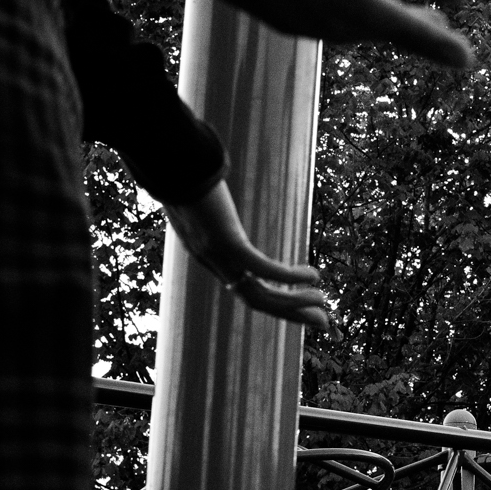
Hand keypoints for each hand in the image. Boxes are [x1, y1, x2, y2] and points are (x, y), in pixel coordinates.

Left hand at [166, 181, 328, 328]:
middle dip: (292, 313)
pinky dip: (290, 277)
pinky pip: (263, 269)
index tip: (301, 306)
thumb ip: (206, 204)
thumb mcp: (195, 198)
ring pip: (261, 294)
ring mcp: (219, 255)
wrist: (167, 166)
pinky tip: (314, 276)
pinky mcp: (228, 242)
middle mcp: (213, 262)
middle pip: (257, 301)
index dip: (275, 302)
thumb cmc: (182, 175)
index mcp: (207, 255)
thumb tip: (213, 193)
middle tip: (322, 323)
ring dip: (294, 303)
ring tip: (323, 302)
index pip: (245, 289)